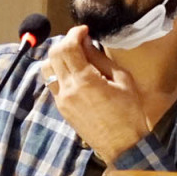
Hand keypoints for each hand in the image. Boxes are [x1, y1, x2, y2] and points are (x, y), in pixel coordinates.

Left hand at [43, 26, 150, 160]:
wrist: (123, 145)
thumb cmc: (129, 112)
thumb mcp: (122, 80)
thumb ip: (100, 58)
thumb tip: (87, 42)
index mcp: (85, 81)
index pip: (68, 47)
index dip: (75, 33)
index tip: (84, 30)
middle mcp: (68, 89)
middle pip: (53, 54)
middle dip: (65, 42)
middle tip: (80, 40)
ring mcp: (62, 100)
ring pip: (47, 69)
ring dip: (58, 58)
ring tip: (75, 57)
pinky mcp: (61, 108)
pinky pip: (53, 83)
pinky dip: (59, 72)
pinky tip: (75, 74)